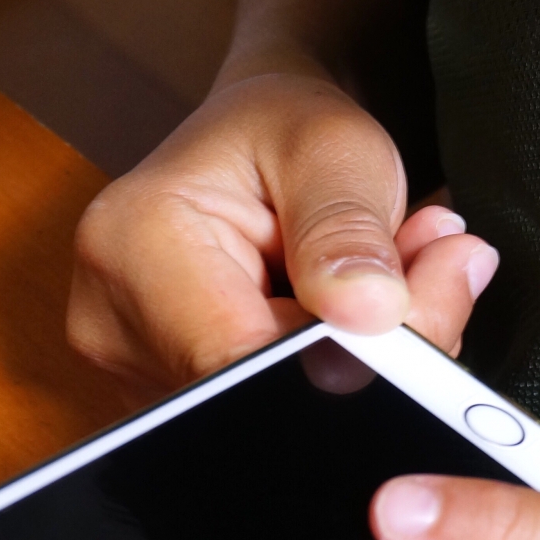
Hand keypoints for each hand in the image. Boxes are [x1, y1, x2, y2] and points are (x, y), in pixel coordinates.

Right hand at [66, 72, 498, 400]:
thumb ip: (348, 229)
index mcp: (131, 247)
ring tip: (385, 278)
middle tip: (428, 268)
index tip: (417, 303)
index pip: (242, 354)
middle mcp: (112, 323)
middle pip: (259, 398)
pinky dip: (335, 372)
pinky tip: (351, 314)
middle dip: (365, 354)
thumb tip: (369, 314)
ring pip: (280, 412)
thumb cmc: (283, 127)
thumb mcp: (333, 146)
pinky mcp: (173, 396)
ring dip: (358, 361)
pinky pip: (277, 412)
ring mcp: (135, 371)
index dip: (343, 355)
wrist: (252, 137)